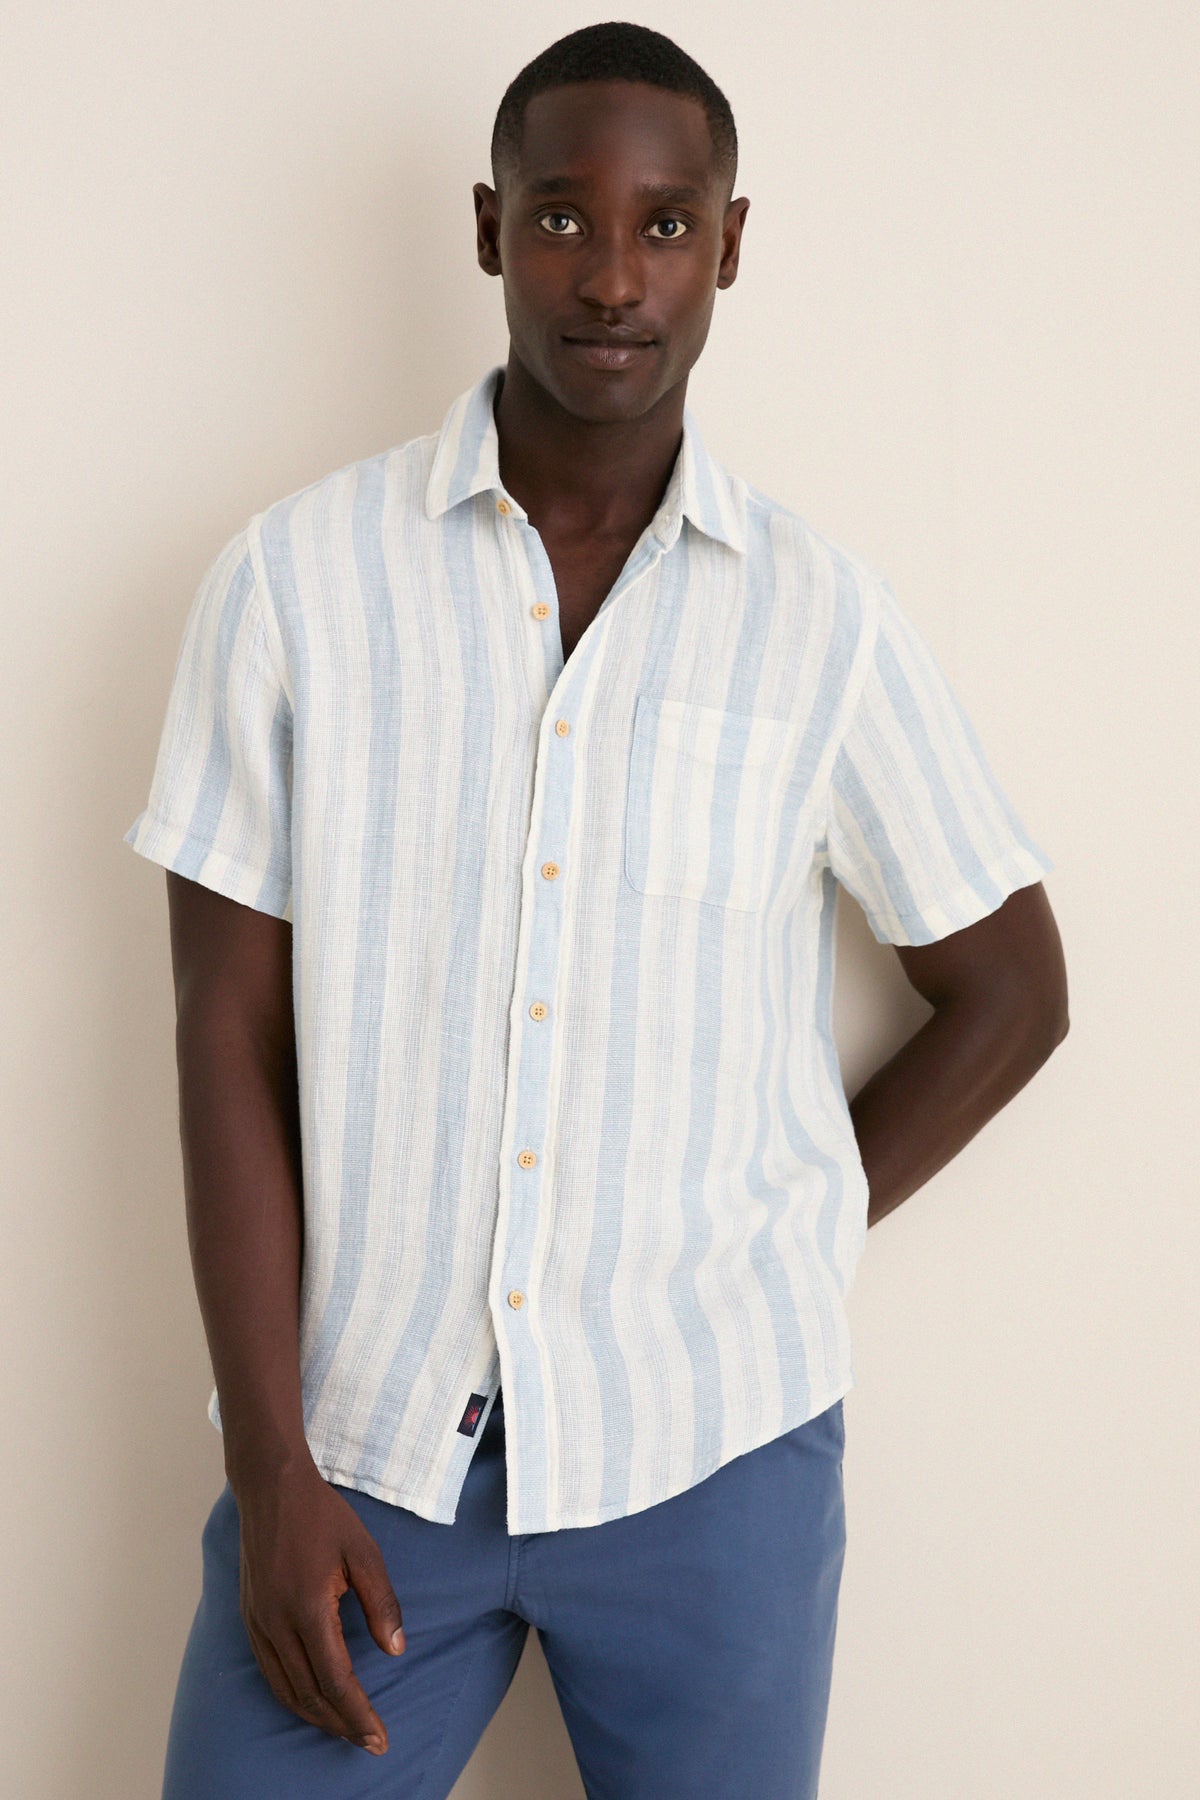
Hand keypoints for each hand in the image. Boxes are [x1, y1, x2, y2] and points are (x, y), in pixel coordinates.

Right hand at [232, 1461, 406, 1753]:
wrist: (271, 1487)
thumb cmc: (322, 1515)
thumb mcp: (364, 1551)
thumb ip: (382, 1602)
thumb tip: (396, 1650)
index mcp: (308, 1609)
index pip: (336, 1681)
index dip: (359, 1715)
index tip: (380, 1737)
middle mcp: (277, 1624)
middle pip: (310, 1695)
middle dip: (341, 1725)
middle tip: (370, 1742)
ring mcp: (258, 1623)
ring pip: (286, 1690)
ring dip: (317, 1717)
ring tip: (346, 1729)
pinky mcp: (250, 1618)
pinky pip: (270, 1672)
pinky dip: (293, 1695)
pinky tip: (312, 1700)